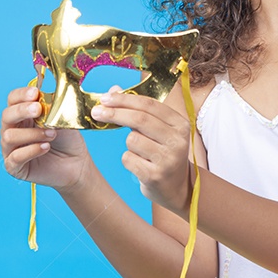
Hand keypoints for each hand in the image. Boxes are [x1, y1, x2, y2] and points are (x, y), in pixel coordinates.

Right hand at [0, 85, 93, 190]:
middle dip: (22, 111)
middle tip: (38, 110)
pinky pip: (15, 157)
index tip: (35, 93)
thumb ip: (51, 108)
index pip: (13, 100)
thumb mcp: (61, 119)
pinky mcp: (14, 167)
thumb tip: (43, 98)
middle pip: (6, 115)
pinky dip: (31, 150)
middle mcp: (12, 130)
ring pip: (9, 136)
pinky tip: (45, 147)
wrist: (76, 164)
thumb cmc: (67, 140)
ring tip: (51, 134)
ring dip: (32, 133)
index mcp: (22, 115)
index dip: (21, 95)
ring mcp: (10, 149)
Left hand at [91, 85, 195, 212]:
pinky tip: (140, 165)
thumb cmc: (164, 153)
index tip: (105, 98)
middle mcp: (178, 140)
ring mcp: (168, 159)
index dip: (124, 99)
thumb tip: (114, 89)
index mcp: (180, 124)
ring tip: (140, 152)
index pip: (149, 105)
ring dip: (128, 144)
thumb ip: (139, 109)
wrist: (178, 187)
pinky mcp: (155, 176)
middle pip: (139, 119)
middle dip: (115, 113)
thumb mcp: (159, 130)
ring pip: (132, 140)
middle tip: (97, 112)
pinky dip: (128, 160)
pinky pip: (128, 159)